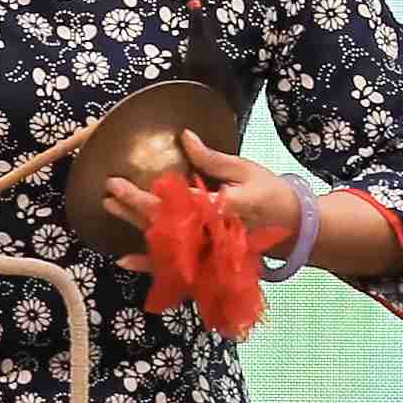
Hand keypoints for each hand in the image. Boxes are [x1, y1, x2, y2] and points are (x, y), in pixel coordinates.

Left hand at [104, 145, 301, 253]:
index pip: (177, 203)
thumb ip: (212, 158)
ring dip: (135, 226)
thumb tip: (184, 136)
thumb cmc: (269, 192)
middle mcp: (211, 234)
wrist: (293, 228)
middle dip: (134, 207)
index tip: (120, 181)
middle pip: (165, 224)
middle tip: (109, 190)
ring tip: (110, 206)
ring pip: (164, 243)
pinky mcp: (206, 260)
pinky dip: (149, 264)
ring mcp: (208, 251)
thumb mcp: (244, 169)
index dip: (145, 195)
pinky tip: (124, 260)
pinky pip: (173, 266)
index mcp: (223, 209)